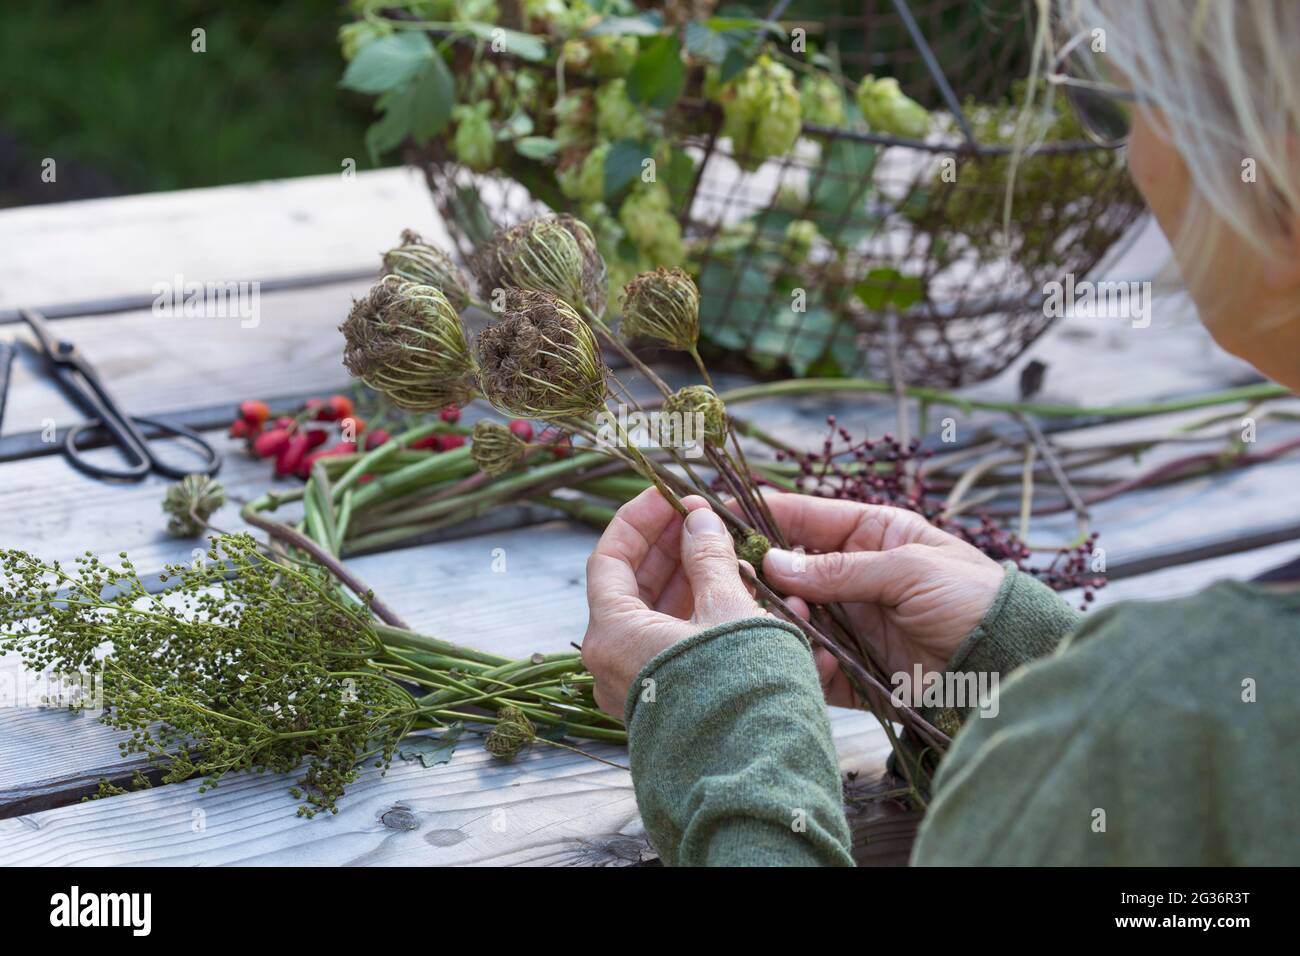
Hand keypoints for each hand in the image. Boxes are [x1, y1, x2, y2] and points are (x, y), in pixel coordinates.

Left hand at [581, 488, 774, 716]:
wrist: (758, 776)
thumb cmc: (737, 688)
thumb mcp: (728, 610)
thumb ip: (711, 559)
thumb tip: (699, 519)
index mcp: (613, 634)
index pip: (610, 557)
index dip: (640, 518)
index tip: (670, 493)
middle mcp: (615, 662)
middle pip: (635, 586)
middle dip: (674, 547)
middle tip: (708, 519)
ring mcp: (641, 686)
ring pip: (662, 616)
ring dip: (698, 580)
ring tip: (738, 556)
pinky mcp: (671, 703)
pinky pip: (680, 647)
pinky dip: (707, 617)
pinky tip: (747, 598)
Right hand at [757, 493, 1005, 707]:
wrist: (1012, 666)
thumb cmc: (975, 600)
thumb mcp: (910, 569)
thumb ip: (841, 569)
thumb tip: (774, 564)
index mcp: (874, 535)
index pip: (806, 517)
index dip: (762, 514)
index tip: (717, 515)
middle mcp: (857, 576)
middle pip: (790, 570)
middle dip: (766, 577)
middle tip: (740, 582)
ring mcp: (853, 623)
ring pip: (794, 618)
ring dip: (784, 620)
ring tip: (790, 622)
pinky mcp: (855, 670)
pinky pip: (814, 664)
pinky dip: (805, 664)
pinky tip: (809, 660)